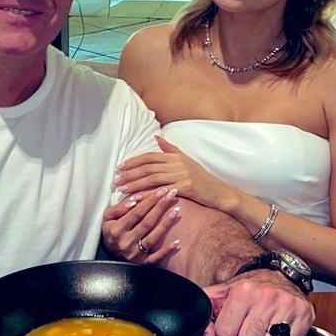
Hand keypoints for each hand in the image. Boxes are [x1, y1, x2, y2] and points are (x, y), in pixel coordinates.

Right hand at [102, 186, 181, 264]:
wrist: (108, 254)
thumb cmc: (110, 230)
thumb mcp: (108, 217)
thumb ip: (119, 208)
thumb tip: (135, 199)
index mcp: (116, 230)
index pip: (136, 212)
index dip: (150, 201)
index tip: (161, 190)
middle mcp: (126, 242)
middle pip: (147, 223)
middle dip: (160, 207)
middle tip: (172, 194)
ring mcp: (134, 254)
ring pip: (153, 238)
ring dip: (166, 224)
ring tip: (176, 211)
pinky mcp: (142, 263)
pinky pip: (156, 258)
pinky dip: (166, 251)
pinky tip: (177, 242)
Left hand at [115, 137, 232, 212]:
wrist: (219, 192)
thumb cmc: (202, 178)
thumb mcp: (186, 160)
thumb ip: (170, 149)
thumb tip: (156, 136)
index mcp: (175, 156)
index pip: (149, 157)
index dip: (133, 161)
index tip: (120, 167)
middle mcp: (177, 164)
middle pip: (148, 167)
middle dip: (129, 174)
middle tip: (115, 180)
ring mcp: (181, 175)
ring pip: (152, 179)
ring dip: (134, 184)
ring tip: (121, 190)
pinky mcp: (185, 188)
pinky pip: (162, 191)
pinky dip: (147, 195)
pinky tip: (137, 199)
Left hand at [203, 272, 313, 335]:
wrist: (276, 273)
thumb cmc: (247, 288)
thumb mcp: (222, 293)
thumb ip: (207, 312)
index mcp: (243, 291)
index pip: (225, 334)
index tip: (231, 329)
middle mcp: (266, 296)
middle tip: (249, 328)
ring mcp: (288, 305)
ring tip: (266, 328)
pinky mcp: (305, 314)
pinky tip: (281, 328)